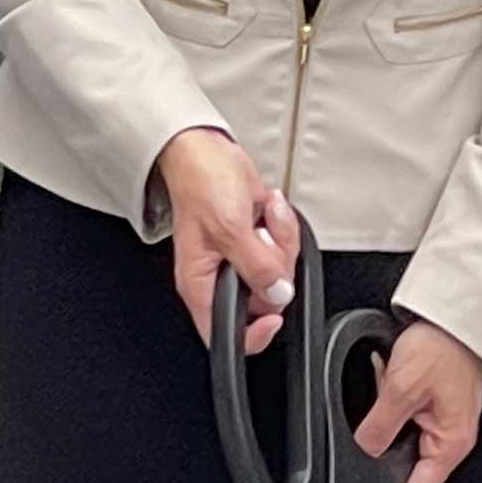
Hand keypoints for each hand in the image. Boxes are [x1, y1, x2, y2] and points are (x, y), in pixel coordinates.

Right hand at [156, 126, 300, 353]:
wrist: (205, 148)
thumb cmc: (200, 181)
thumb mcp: (229, 227)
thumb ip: (256, 266)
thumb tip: (279, 293)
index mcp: (199, 282)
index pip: (225, 334)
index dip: (254, 334)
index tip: (273, 315)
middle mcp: (219, 275)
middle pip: (264, 299)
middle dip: (275, 265)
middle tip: (262, 237)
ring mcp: (238, 258)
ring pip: (279, 273)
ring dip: (280, 240)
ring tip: (263, 215)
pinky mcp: (253, 241)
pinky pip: (282, 249)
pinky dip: (282, 228)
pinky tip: (267, 209)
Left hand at [352, 319, 481, 482]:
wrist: (457, 317)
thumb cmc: (442, 348)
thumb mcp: (401, 388)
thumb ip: (379, 426)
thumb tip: (362, 452)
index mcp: (449, 446)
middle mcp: (449, 438)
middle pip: (405, 462)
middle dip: (381, 441)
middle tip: (373, 415)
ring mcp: (441, 419)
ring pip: (400, 433)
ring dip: (384, 413)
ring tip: (386, 385)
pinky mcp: (433, 401)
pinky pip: (404, 411)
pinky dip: (390, 396)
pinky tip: (388, 375)